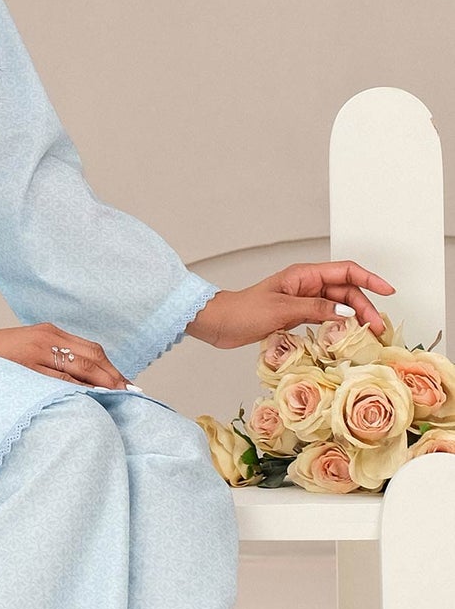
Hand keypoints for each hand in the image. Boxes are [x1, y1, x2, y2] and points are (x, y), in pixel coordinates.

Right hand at [0, 315, 130, 387]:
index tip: (127, 384)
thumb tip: (83, 381)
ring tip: (119, 397)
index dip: (112, 367)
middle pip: (92, 355)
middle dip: (114, 376)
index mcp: (48, 332)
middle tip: (132, 394)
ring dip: (103, 383)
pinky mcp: (25, 364)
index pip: (91, 349)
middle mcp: (46, 337)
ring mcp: (36, 350)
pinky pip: (59, 378)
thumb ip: (51, 360)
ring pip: (80, 366)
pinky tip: (91, 398)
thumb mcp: (26, 351)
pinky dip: (78, 387)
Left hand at [185, 260, 395, 351]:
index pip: (345, 272)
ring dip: (354, 318)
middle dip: (365, 307)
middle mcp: (306, 284)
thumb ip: (315, 309)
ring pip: (338, 306)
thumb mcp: (282, 310)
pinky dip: (338, 326)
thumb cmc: (243, 312)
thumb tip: (347, 313)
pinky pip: (326, 317)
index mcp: (304, 275)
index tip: (388, 291)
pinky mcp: (297, 315)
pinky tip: (347, 337)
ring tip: (368, 335)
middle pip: (346, 292)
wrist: (219, 323)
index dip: (370, 280)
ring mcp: (302, 300)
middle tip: (377, 329)